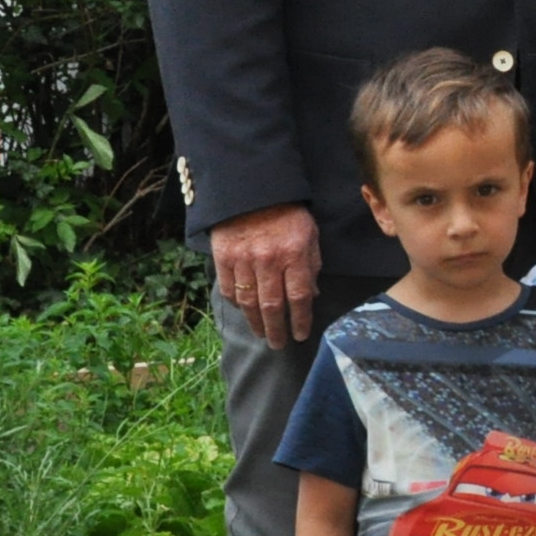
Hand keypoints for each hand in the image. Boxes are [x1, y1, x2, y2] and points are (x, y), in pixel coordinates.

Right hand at [211, 203, 320, 348]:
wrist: (253, 190)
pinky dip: (237, 304)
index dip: (301, 320)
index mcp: (294, 254)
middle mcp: (268, 260)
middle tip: (279, 344)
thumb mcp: (309, 235)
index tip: (301, 335)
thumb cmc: (288, 214)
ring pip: (249, 302)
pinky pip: (230, 288)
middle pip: (272, 305)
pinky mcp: (223, 257)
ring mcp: (243, 259)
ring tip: (263, 334)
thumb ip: (311, 265)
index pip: (299, 296)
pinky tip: (244, 311)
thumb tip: (312, 296)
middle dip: (277, 330)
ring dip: (256, 323)